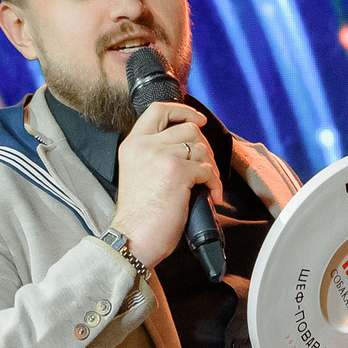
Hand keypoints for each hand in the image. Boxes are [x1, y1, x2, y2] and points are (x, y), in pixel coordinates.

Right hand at [107, 101, 220, 267]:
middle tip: (206, 167)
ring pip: (201, 148)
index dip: (183, 110)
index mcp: (133, 144)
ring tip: (207, 185)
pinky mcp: (177, 172)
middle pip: (188, 128)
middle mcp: (145, 145)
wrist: (133, 238)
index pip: (159, 110)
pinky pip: (207, 170)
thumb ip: (154, 153)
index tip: (198, 119)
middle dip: (205, 147)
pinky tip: (211, 196)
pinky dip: (214, 184)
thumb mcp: (138, 172)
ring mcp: (161, 156)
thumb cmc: (139, 215)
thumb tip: (189, 144)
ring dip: (210, 167)